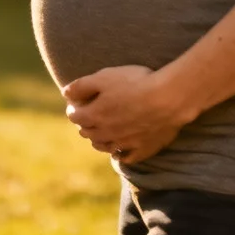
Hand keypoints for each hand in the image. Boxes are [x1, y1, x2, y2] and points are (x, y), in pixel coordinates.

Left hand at [63, 65, 188, 164]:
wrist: (168, 98)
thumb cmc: (135, 83)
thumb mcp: (104, 77)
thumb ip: (81, 86)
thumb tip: (65, 94)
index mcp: (94, 115)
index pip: (75, 116)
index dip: (74, 108)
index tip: (77, 103)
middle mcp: (106, 133)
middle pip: (88, 133)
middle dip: (85, 124)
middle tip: (89, 116)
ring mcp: (125, 144)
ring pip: (104, 146)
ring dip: (99, 139)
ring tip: (102, 132)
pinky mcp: (143, 149)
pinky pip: (127, 158)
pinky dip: (121, 154)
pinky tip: (122, 149)